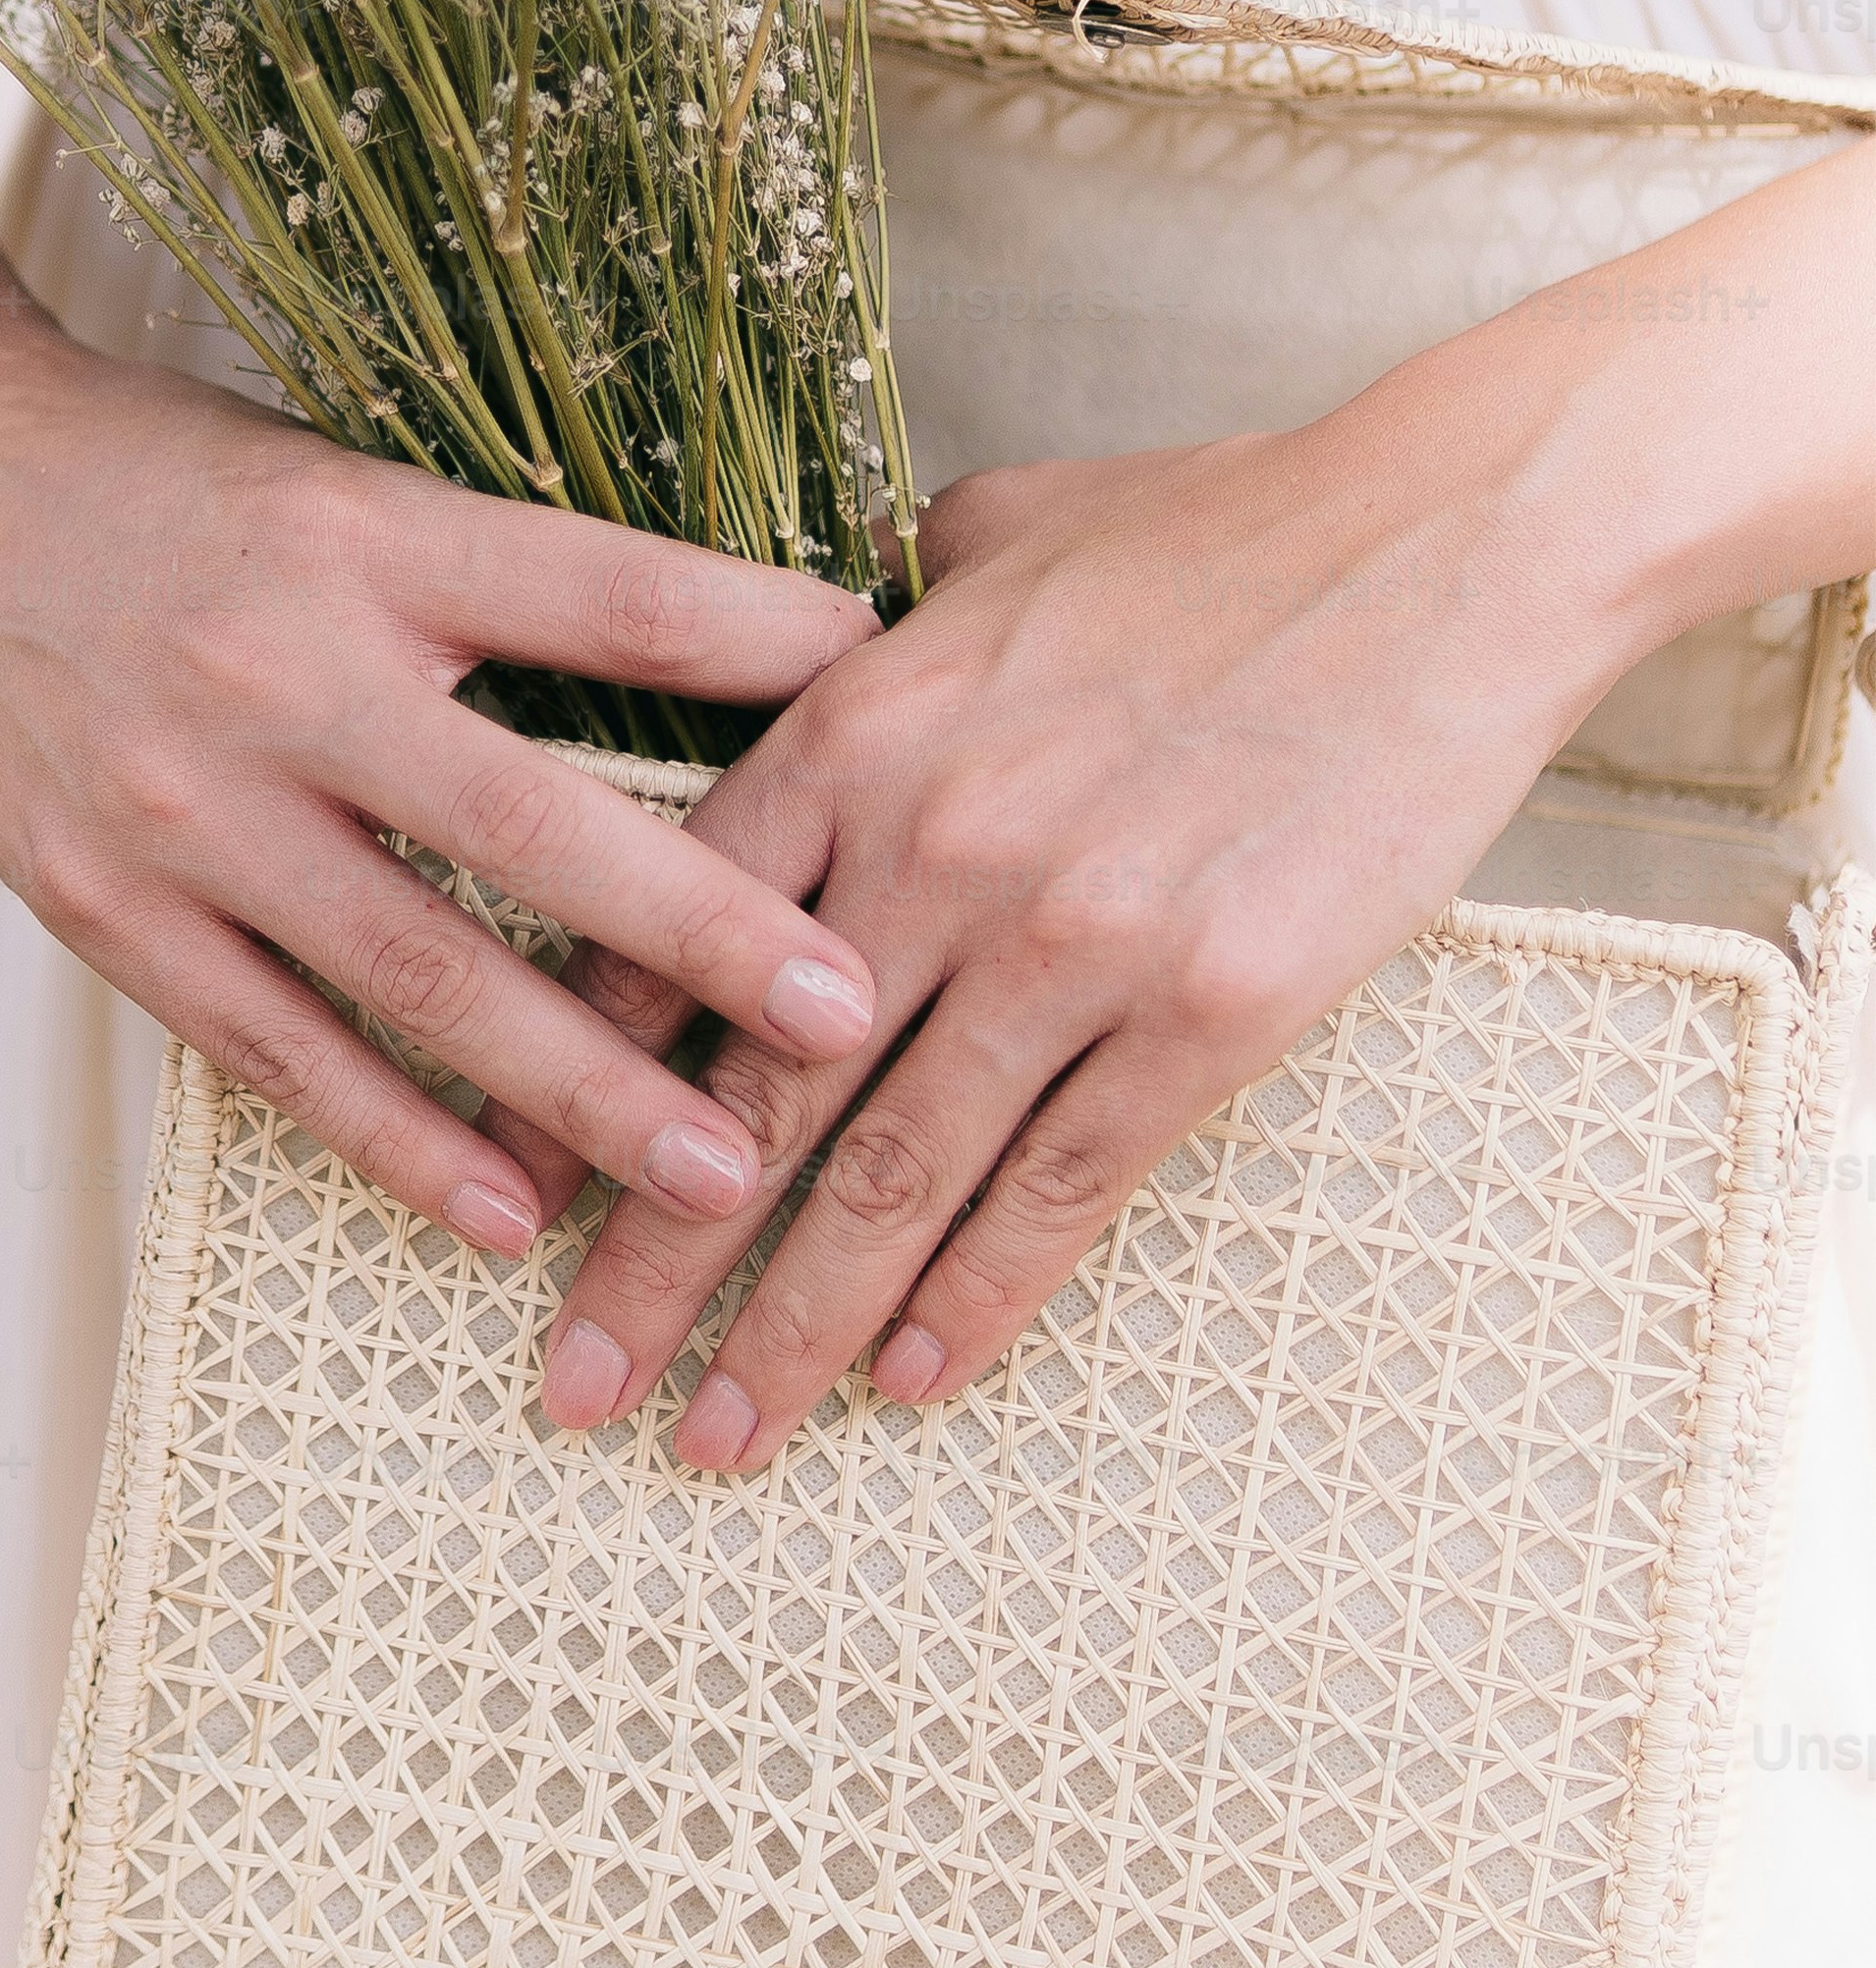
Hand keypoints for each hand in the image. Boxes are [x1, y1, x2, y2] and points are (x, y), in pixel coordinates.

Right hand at [0, 316, 883, 1260]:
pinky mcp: (105, 907)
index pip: (605, 592)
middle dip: (706, 936)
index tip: (894, 696)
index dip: (759, 638)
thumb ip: (500, 567)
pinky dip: (396, 1137)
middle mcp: (281, 673)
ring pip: (415, 975)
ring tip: (722, 1169)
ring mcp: (185, 807)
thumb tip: (731, 633)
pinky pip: (275, 1049)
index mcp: (366, 536)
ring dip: (580, 1085)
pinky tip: (506, 1209)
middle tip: (852, 1021)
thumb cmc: (167, 472)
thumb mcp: (341, 471)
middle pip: (533, 824)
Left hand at [504, 394, 1646, 1461]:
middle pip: (747, 1098)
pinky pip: (1061, 1190)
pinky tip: (911, 1381)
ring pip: (891, 1179)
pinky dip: (976, 1301)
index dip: (581, 1078)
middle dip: (645, 1267)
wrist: (1442, 548)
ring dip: (793, 1332)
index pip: (664, 937)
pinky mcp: (1206, 1014)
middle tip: (572, 1393)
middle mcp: (933, 848)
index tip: (526, 1186)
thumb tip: (815, 636)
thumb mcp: (991, 530)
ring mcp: (1069, 942)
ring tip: (718, 1440)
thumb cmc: (1218, 527)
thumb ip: (875, 612)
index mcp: (856, 726)